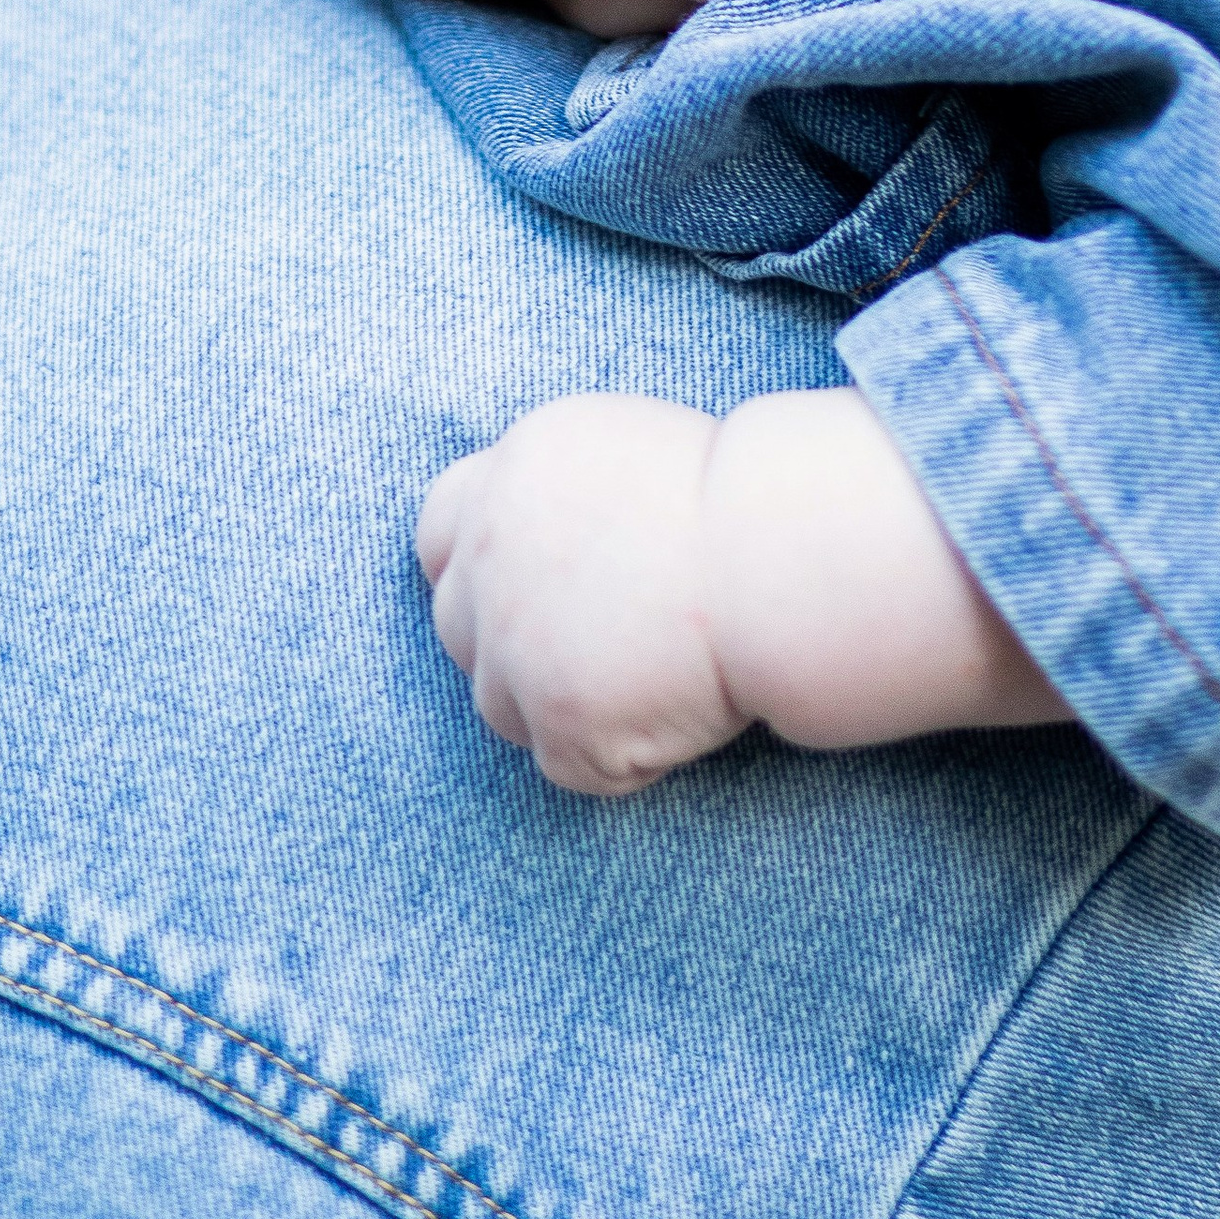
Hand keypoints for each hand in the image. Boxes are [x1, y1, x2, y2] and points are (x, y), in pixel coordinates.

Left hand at [414, 393, 743, 795]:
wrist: (779, 557)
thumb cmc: (735, 503)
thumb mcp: (621, 454)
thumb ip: (554, 501)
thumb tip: (538, 559)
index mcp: (509, 478)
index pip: (439, 533)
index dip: (476, 569)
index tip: (522, 593)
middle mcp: (491, 557)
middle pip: (458, 626)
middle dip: (513, 645)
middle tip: (600, 648)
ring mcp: (515, 644)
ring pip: (500, 706)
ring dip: (558, 705)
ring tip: (651, 678)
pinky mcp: (558, 722)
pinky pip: (569, 764)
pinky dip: (620, 754)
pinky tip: (680, 712)